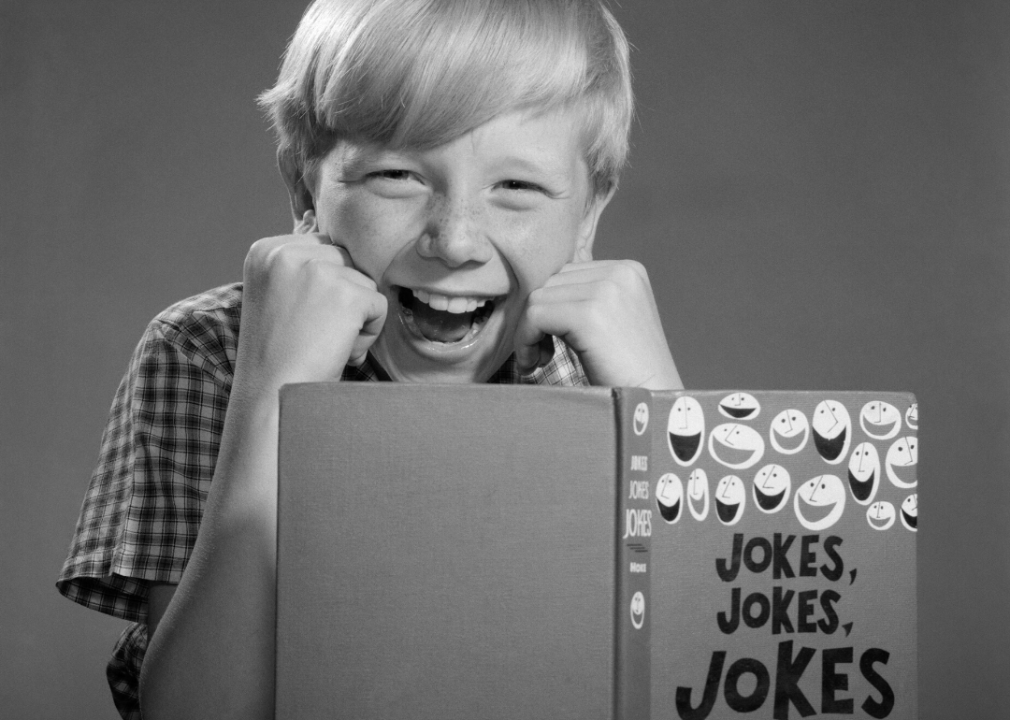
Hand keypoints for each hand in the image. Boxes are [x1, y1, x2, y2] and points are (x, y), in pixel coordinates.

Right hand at [235, 233, 387, 394]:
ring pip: (365, 283)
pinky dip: (369, 333)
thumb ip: (303, 272)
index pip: (322, 248)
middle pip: (346, 261)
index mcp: (266, 251)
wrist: (273, 395)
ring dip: (356, 318)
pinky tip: (341, 351)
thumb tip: (351, 260)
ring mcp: (318, 271)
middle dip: (344, 298)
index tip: (306, 318)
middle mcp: (288, 253)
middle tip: (318, 334)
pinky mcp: (346, 295)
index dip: (327, 285)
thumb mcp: (276, 297)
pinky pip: (380, 305)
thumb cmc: (278, 356)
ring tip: (326, 345)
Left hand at [514, 260, 681, 388]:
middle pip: (549, 282)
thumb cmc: (626, 371)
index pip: (565, 273)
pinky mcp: (590, 314)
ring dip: (529, 331)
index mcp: (627, 270)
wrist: (652, 402)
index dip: (550, 307)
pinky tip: (535, 363)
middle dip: (537, 319)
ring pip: (537, 298)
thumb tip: (536, 291)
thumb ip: (585, 299)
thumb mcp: (612, 321)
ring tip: (540, 360)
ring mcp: (607, 290)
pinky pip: (535, 316)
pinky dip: (525, 340)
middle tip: (542, 354)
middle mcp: (620, 272)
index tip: (549, 340)